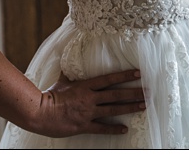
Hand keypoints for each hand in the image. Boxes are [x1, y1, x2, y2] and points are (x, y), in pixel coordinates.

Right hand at [31, 69, 145, 138]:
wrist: (41, 112)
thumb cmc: (49, 95)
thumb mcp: (61, 80)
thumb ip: (69, 73)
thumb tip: (70, 59)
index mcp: (85, 85)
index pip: (109, 78)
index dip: (124, 75)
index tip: (138, 73)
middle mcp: (90, 98)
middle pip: (116, 94)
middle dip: (133, 92)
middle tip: (147, 91)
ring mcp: (88, 112)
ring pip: (113, 109)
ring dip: (129, 108)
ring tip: (143, 106)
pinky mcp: (84, 125)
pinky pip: (102, 128)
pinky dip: (114, 129)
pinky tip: (125, 129)